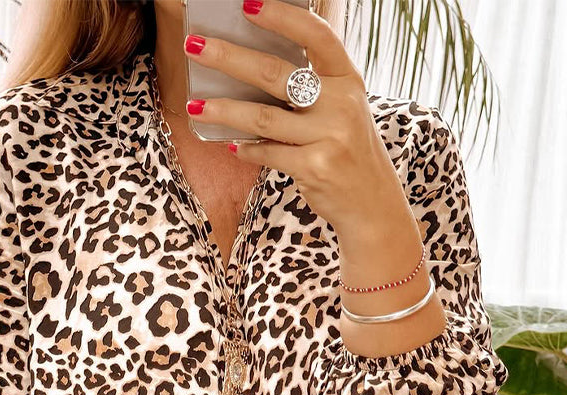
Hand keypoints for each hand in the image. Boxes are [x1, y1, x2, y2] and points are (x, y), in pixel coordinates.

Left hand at [182, 0, 403, 232]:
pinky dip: (247, 149)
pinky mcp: (315, 168)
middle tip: (195, 46)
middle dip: (229, 58)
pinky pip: (268, 153)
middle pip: (275, 74)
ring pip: (262, 117)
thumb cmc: (348, 150)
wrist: (372, 203)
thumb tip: (252, 68)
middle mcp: (341, 104)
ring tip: (195, 105)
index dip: (282, 16)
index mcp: (348, 80)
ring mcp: (329, 137)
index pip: (316, 36)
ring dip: (224, 110)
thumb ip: (312, 88)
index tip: (247, 4)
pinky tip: (232, 145)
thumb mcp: (343, 109)